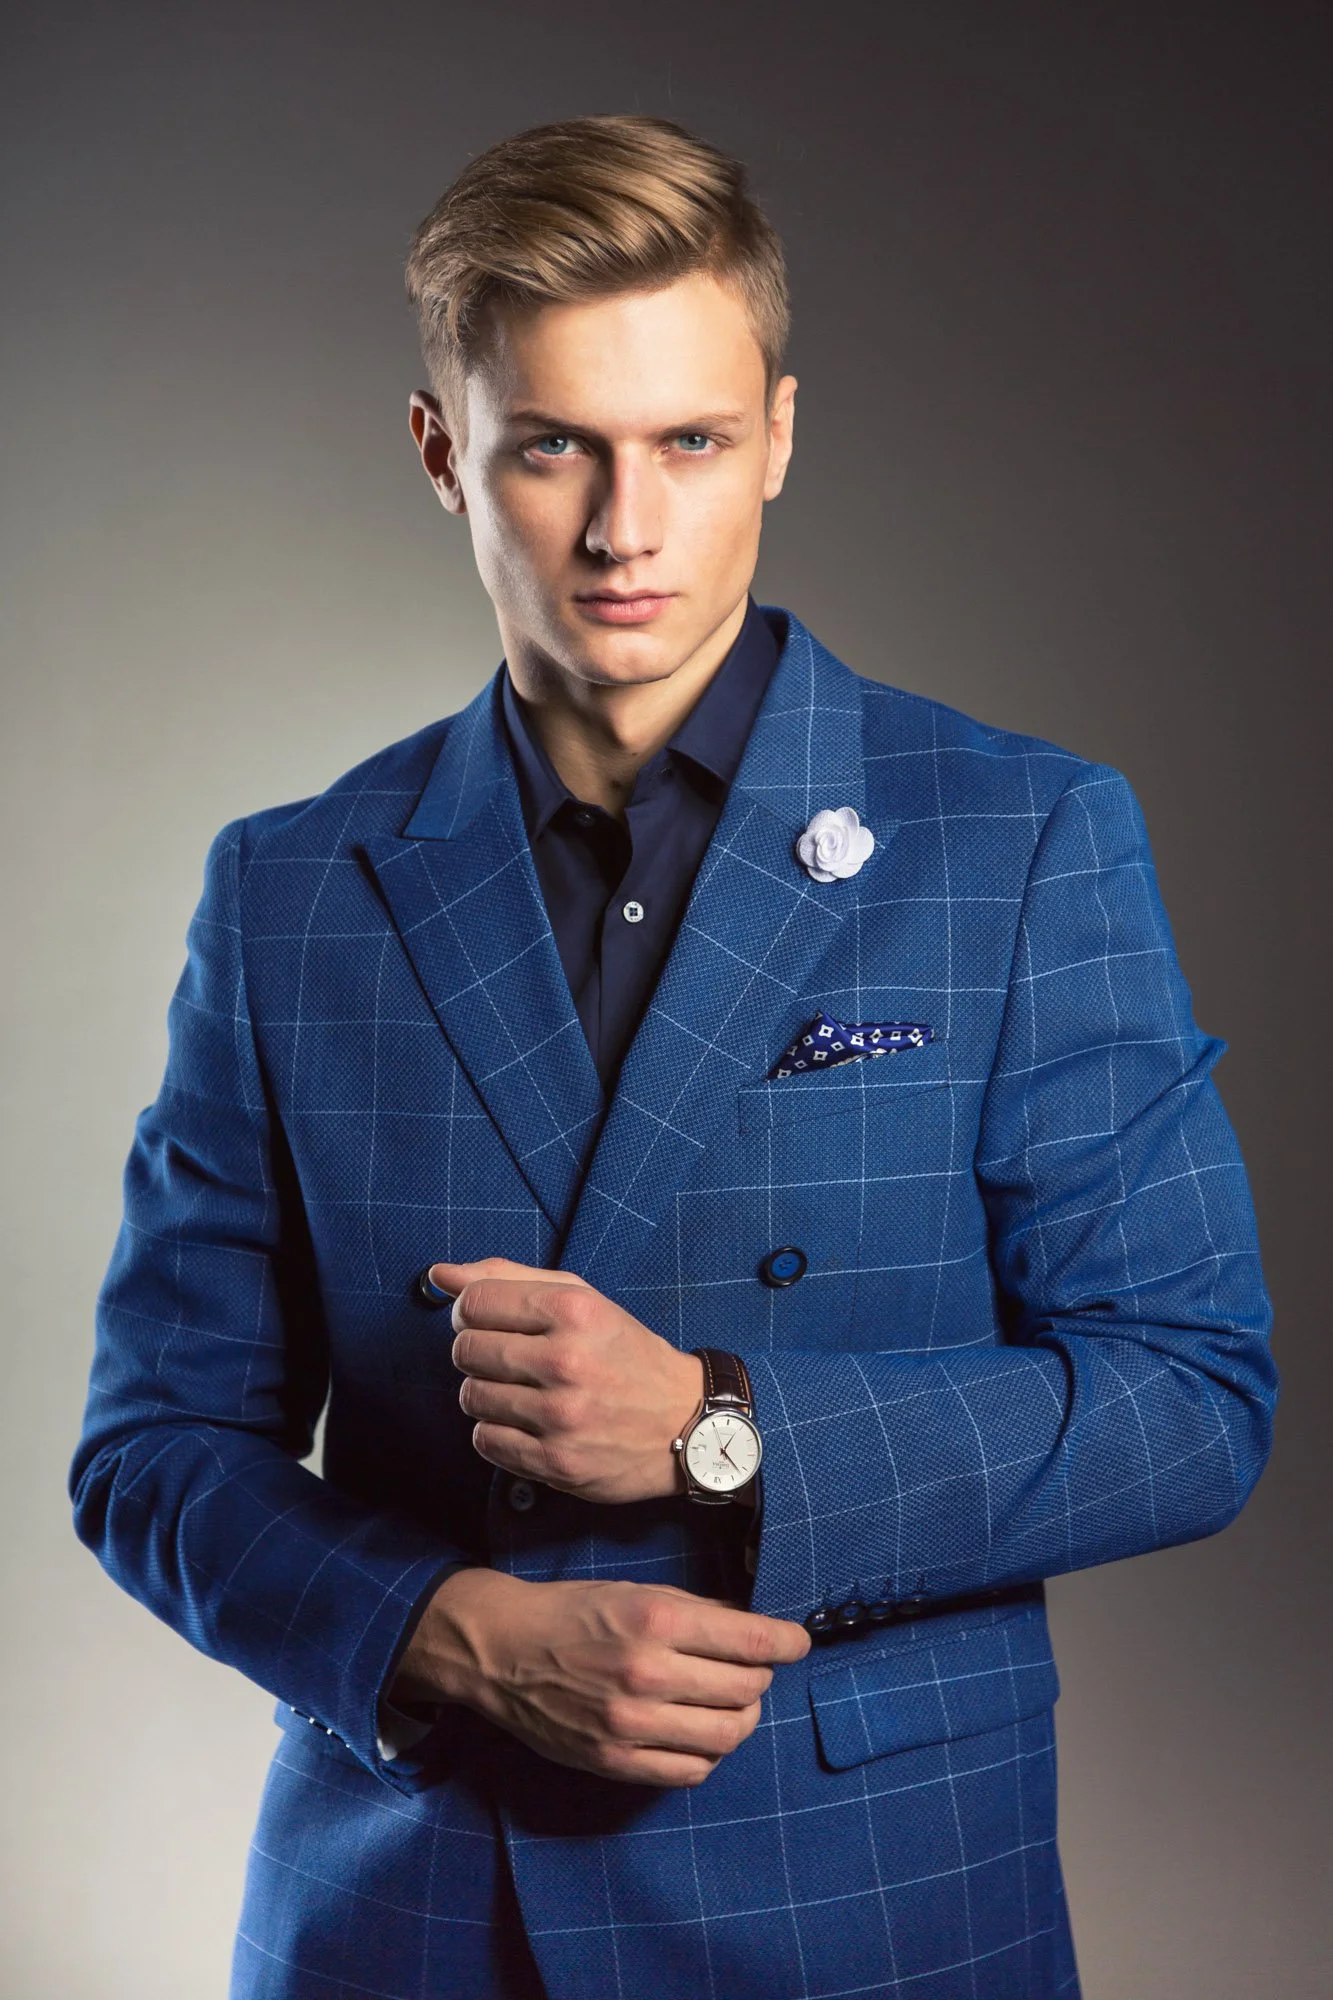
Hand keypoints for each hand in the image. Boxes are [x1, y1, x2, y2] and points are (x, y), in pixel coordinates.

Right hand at [392, 1567, 810, 1787]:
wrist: (502, 1650)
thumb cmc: (573, 1612)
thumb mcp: (638, 1591)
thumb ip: (697, 1612)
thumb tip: (753, 1630)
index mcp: (657, 1620)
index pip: (751, 1641)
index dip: (787, 1643)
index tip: (798, 1643)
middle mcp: (648, 1673)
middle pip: (747, 1690)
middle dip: (761, 1678)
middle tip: (754, 1669)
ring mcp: (631, 1725)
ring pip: (727, 1735)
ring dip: (742, 1718)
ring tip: (731, 1704)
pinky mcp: (614, 1762)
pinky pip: (690, 1771)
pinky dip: (708, 1753)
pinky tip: (700, 1732)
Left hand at [429, 1256, 704, 1503]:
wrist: (685, 1421)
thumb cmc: (625, 1353)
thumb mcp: (580, 1299)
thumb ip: (508, 1278)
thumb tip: (441, 1274)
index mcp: (574, 1311)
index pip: (474, 1303)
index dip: (472, 1312)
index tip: (490, 1322)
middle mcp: (566, 1362)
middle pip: (466, 1350)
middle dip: (478, 1352)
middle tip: (511, 1359)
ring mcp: (561, 1417)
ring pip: (471, 1397)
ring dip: (487, 1394)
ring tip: (522, 1392)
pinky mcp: (556, 1463)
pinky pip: (485, 1441)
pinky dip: (498, 1432)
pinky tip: (528, 1423)